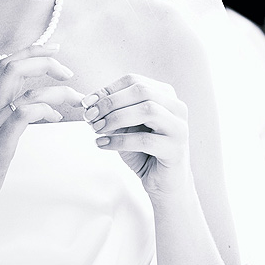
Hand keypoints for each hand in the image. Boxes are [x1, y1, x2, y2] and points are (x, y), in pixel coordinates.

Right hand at [0, 45, 83, 230]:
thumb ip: (14, 118)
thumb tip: (43, 109)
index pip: (6, 65)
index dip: (31, 51)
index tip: (55, 50)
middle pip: (12, 68)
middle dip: (44, 61)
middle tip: (68, 72)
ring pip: (23, 91)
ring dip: (56, 91)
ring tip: (76, 99)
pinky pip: (22, 115)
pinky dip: (43, 110)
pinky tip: (55, 118)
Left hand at [82, 74, 190, 200]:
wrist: (164, 184)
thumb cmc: (144, 152)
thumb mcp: (126, 127)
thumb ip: (112, 112)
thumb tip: (88, 102)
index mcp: (165, 95)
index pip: (134, 81)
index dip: (108, 90)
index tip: (86, 102)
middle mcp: (176, 107)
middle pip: (141, 91)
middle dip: (110, 102)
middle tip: (90, 116)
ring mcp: (179, 127)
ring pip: (147, 111)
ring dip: (116, 118)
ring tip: (96, 129)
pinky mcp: (175, 149)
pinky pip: (145, 140)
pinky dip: (119, 141)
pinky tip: (103, 144)